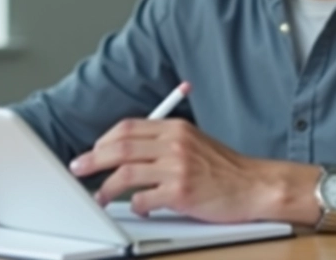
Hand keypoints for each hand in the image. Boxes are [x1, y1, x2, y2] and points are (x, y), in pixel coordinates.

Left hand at [68, 119, 276, 222]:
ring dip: (107, 188)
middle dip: (93, 159)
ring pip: (126, 174)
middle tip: (79, 168)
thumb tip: (128, 151)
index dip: (104, 140)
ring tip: (101, 196)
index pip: (128, 127)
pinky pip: (144, 199)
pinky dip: (136, 206)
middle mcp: (175, 144)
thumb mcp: (194, 142)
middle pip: (120, 147)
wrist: (256, 185)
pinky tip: (139, 208)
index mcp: (176, 128)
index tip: (93, 151)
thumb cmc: (225, 169)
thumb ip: (165, 142)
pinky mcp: (182, 193)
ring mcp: (178, 168)